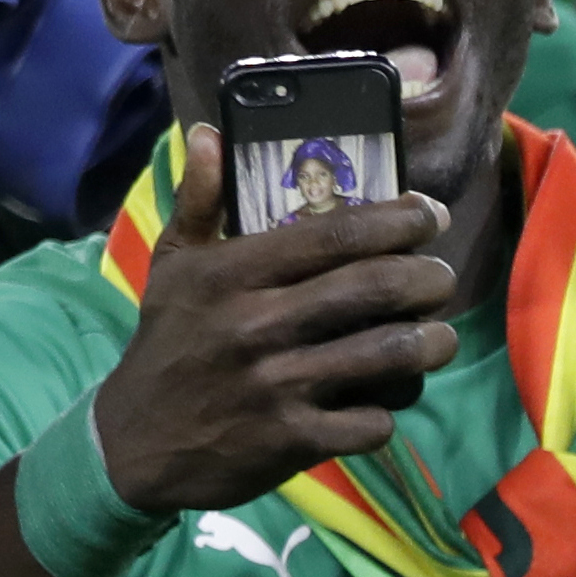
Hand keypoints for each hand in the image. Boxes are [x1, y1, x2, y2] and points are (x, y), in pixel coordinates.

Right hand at [90, 132, 458, 516]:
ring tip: (437, 337)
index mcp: (230, 274)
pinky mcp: (293, 440)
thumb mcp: (172, 266)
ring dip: (430, 344)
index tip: (430, 214)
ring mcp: (277, 385)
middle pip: (376, 288)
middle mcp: (256, 324)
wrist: (135, 443)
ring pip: (389, 355)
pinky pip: (373, 421)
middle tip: (440, 278)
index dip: (398, 220)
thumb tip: (210, 133)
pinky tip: (383, 397)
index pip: (334, 235)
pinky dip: (389, 410)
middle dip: (429, 278)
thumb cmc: (167, 343)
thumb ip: (199, 200)